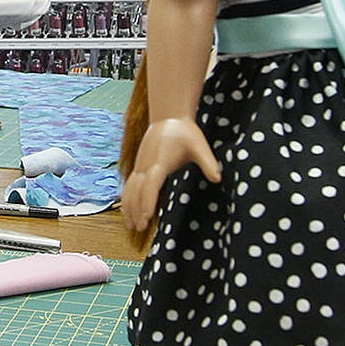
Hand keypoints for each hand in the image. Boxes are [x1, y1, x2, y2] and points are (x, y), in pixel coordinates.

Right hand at [120, 118, 221, 232]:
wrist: (168, 116)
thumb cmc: (184, 131)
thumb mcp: (199, 145)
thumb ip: (208, 162)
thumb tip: (217, 178)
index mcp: (160, 162)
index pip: (151, 185)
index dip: (148, 201)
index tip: (148, 217)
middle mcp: (145, 165)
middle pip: (136, 191)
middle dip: (136, 210)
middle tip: (140, 228)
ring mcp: (140, 166)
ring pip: (129, 190)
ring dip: (128, 207)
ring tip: (131, 225)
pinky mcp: (138, 166)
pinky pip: (129, 186)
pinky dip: (126, 200)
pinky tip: (128, 211)